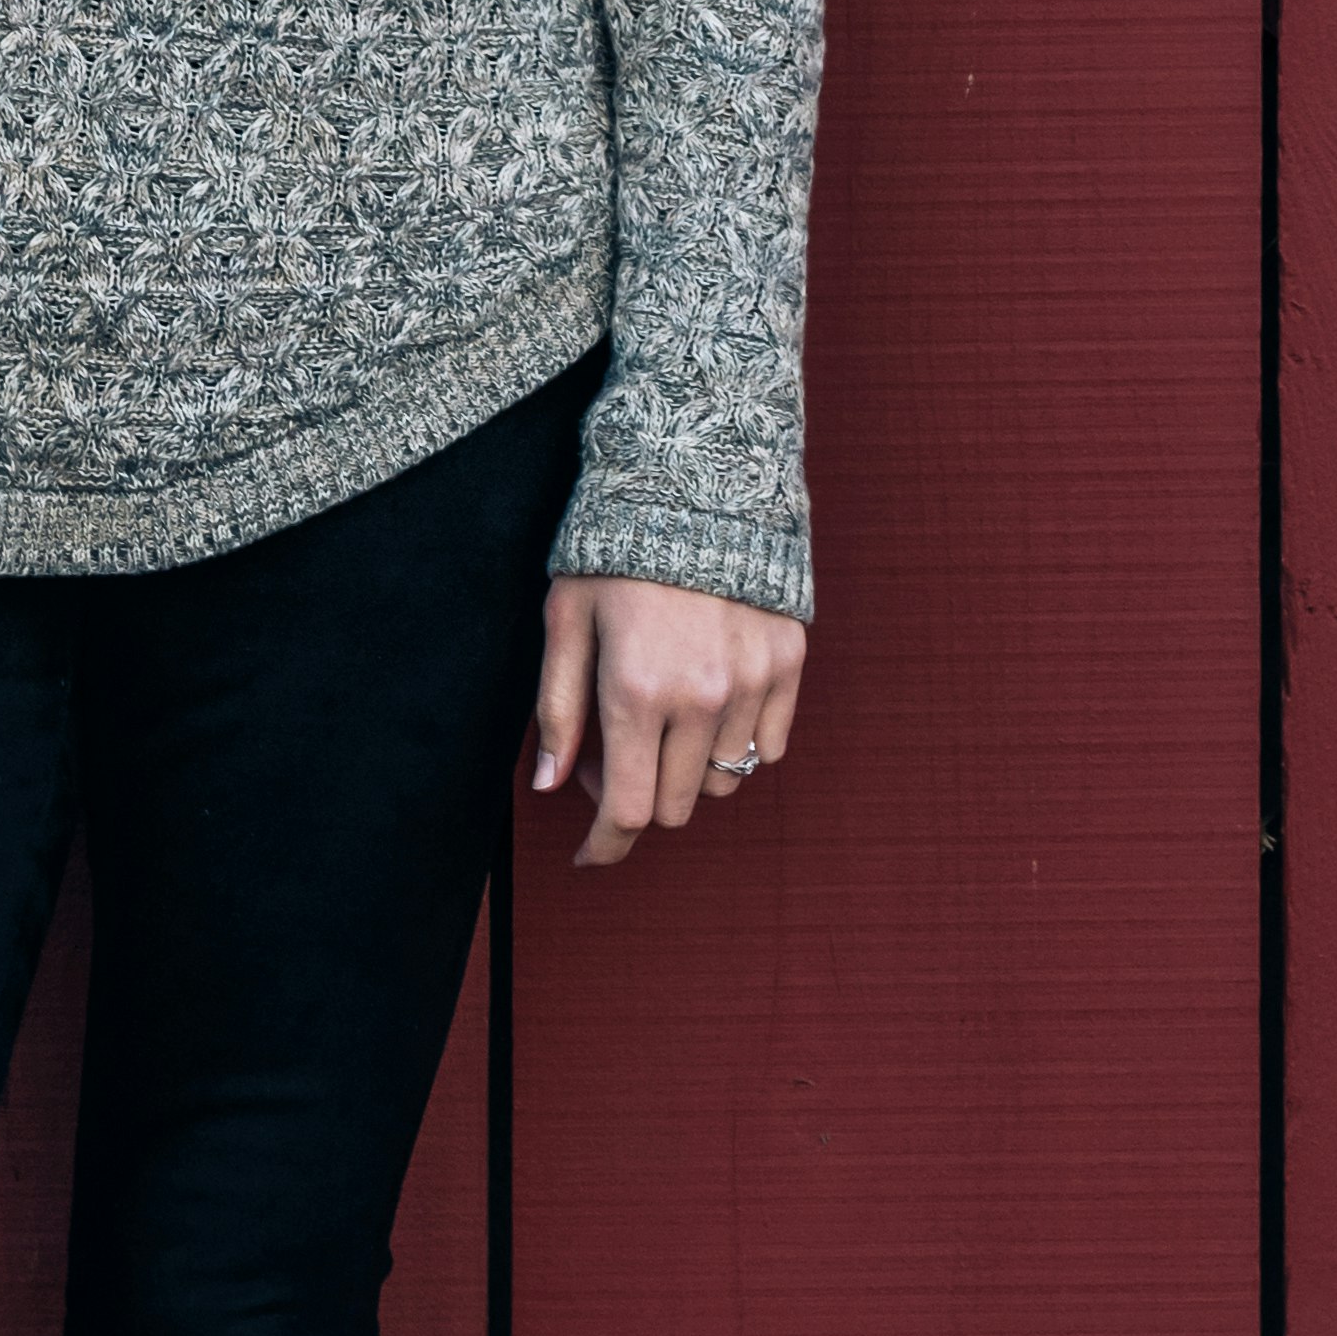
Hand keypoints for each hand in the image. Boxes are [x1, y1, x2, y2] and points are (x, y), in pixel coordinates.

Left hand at [529, 573, 805, 870]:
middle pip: (675, 807)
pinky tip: (708, 708)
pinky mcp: (787, 665)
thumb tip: (549, 786)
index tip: (589, 854)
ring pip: (722, 783)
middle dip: (638, 798)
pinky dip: (737, 747)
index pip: (627, 811)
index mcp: (635, 692)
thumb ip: (559, 709)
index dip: (604, 846)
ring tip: (662, 722)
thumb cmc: (615, 551)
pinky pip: (768, 748)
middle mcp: (700, 698)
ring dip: (686, 773)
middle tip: (614, 752)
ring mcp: (752, 685)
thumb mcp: (566, 621)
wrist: (698, 481)